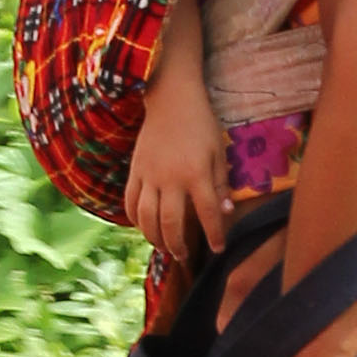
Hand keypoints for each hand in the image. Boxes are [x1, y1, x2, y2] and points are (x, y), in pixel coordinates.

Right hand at [128, 102, 229, 268]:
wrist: (171, 99)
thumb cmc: (201, 124)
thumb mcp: (219, 152)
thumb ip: (221, 183)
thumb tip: (226, 212)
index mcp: (196, 173)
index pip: (208, 213)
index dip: (215, 234)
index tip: (219, 248)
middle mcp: (171, 178)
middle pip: (171, 223)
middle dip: (178, 245)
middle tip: (183, 257)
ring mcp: (149, 175)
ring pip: (147, 217)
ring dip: (154, 238)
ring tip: (164, 248)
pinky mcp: (135, 170)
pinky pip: (130, 202)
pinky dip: (135, 219)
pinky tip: (144, 227)